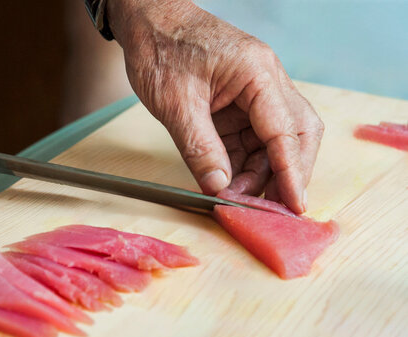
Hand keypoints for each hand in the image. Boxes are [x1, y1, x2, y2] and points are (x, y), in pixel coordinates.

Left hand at [107, 0, 323, 212]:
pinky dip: (242, 163)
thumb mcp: (176, 103)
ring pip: (274, 141)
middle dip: (287, 174)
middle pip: (295, 135)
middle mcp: (265, 81)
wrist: (147, 20)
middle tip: (270, 209)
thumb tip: (220, 187)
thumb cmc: (161, 47)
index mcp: (257, 73)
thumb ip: (200, 148)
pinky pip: (250, 139)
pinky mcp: (239, 102)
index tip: (294, 206)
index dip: (292, 173)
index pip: (286, 131)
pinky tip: (229, 181)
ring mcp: (254, 92)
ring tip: (237, 198)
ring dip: (260, 173)